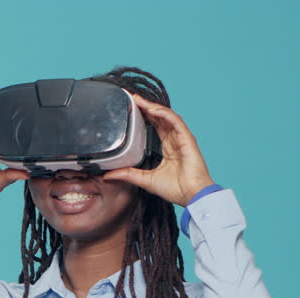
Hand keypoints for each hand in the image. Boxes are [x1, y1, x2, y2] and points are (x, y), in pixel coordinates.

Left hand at [101, 93, 215, 206]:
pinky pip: (175, 121)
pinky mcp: (187, 139)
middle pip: (159, 118)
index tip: (131, 109)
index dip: (144, 116)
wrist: (191, 196)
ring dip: (152, 107)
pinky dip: (164, 114)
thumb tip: (108, 175)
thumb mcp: (144, 179)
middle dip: (146, 107)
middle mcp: (174, 141)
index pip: (155, 126)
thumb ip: (127, 174)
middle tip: (132, 98)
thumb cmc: (175, 189)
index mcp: (167, 148)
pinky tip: (153, 109)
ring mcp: (182, 138)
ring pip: (166, 117)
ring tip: (139, 100)